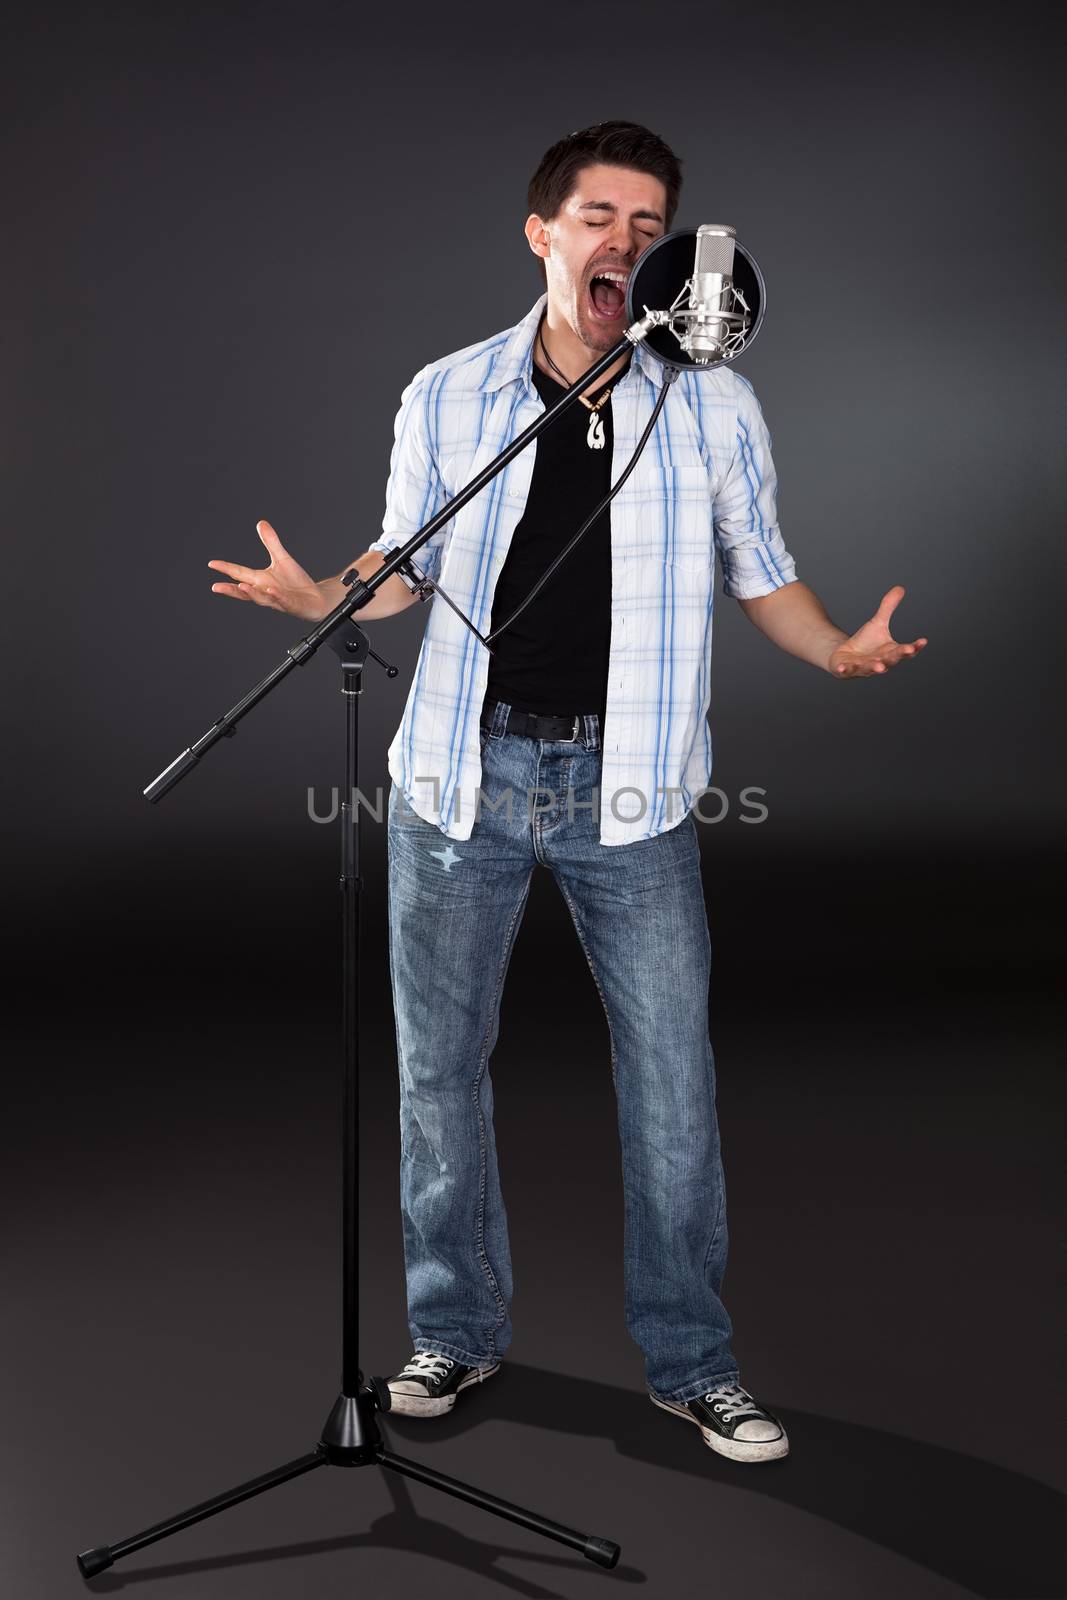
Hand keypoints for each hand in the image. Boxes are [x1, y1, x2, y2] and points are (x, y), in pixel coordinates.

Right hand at [208, 521, 328, 619]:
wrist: (316, 599)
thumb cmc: (296, 582)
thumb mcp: (282, 559)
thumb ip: (271, 543)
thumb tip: (261, 523)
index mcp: (260, 580)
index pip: (240, 573)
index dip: (226, 568)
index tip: (212, 563)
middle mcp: (266, 592)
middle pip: (245, 592)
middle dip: (230, 590)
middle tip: (216, 587)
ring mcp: (278, 600)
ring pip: (262, 599)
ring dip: (252, 593)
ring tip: (242, 586)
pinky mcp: (292, 605)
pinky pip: (283, 601)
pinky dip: (276, 596)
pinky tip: (271, 590)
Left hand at [828, 585, 927, 677]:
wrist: (845, 655)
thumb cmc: (866, 641)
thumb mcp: (877, 622)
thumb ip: (888, 607)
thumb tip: (900, 588)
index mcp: (891, 652)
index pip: (905, 650)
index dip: (915, 646)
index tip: (923, 640)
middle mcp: (880, 662)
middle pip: (892, 660)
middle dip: (898, 655)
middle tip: (907, 650)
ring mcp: (864, 668)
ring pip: (871, 668)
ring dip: (876, 667)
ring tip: (880, 667)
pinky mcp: (847, 670)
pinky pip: (847, 671)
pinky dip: (845, 670)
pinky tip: (841, 668)